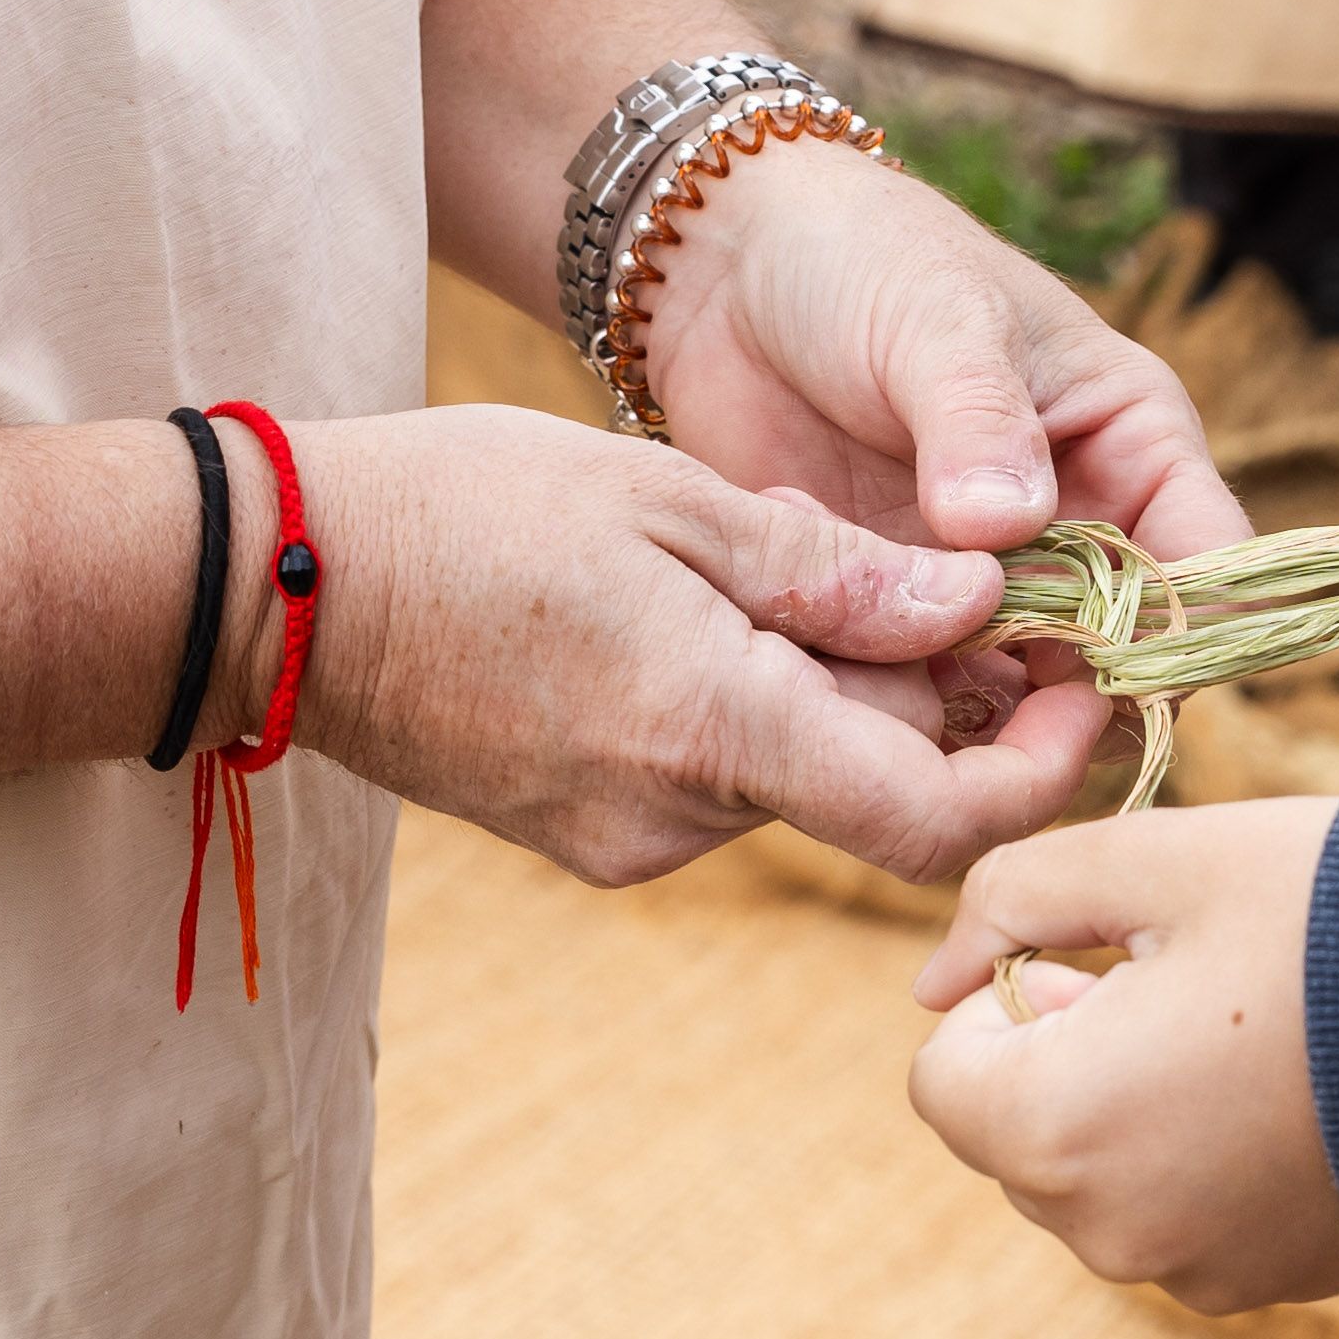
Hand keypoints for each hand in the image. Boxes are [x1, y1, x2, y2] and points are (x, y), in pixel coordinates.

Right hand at [288, 402, 1105, 886]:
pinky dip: (750, 702)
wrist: (267, 586)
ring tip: (776, 557)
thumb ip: (835, 572)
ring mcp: (626, 839)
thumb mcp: (668, 499)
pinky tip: (691, 604)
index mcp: (718, 731)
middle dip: (935, 692)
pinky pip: (719, 775)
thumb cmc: (461, 511)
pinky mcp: (583, 831)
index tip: (1071, 679)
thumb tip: (979, 606)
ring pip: (799, 775)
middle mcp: (681, 819)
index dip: (1037, 767)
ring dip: (832, 684)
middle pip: (878, 787)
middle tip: (950, 570)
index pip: (942, 822)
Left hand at [629, 133, 1251, 742]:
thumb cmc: (865, 257)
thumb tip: (1011, 524)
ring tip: (878, 667)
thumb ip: (978, 419)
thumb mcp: (938, 317)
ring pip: (1018, 704)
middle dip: (1065, 704)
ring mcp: (981, 585)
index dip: (1183, 635)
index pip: (1209, 566)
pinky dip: (880, 701)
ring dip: (967, 718)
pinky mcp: (891, 616)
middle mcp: (1077, 534)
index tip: (1107, 670)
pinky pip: (913, 696)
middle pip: (1119, 666)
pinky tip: (817, 650)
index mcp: (1133, 448)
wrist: (724, 268)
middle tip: (978, 702)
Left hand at [908, 798, 1338, 1310]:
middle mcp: (1106, 1229)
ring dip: (1142, 1108)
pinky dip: (1214, 1159)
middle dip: (1072, 1056)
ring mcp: (1193, 1271)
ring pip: (1105, 1178)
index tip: (1105, 956)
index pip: (945, 1075)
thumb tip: (933, 977)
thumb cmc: (1332, 915)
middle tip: (1190, 981)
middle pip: (1021, 1134)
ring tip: (1258, 1029)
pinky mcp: (1273, 1285)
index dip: (1010, 998)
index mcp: (1054, 1125)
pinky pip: (1187, 1216)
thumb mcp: (1158, 860)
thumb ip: (1012, 897)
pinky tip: (1303, 1088)